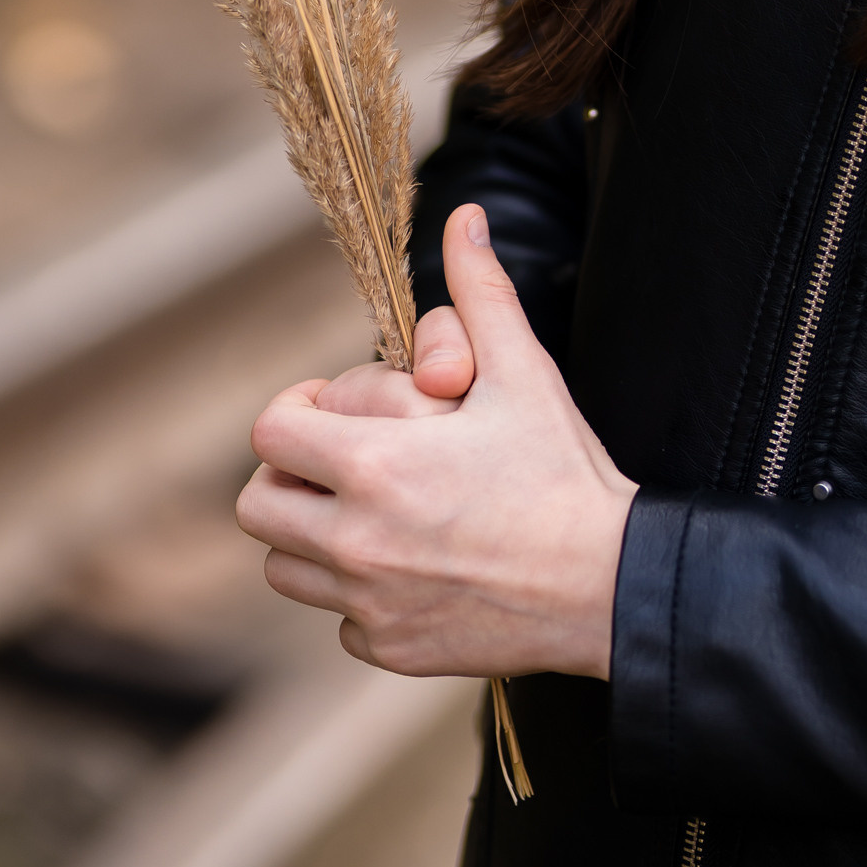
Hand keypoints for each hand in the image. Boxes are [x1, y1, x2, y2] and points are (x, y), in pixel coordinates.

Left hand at [236, 204, 636, 679]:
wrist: (609, 584)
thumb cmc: (562, 471)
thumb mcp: (523, 370)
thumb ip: (480, 291)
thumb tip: (465, 217)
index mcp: (375, 465)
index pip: (271, 433)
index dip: (298, 410)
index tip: (335, 409)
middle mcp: (355, 541)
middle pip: (257, 506)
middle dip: (292, 476)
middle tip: (346, 460)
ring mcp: (369, 603)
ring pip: (285, 567)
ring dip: (314, 536)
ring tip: (374, 510)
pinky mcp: (391, 650)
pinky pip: (339, 620)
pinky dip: (361, 595)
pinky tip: (416, 566)